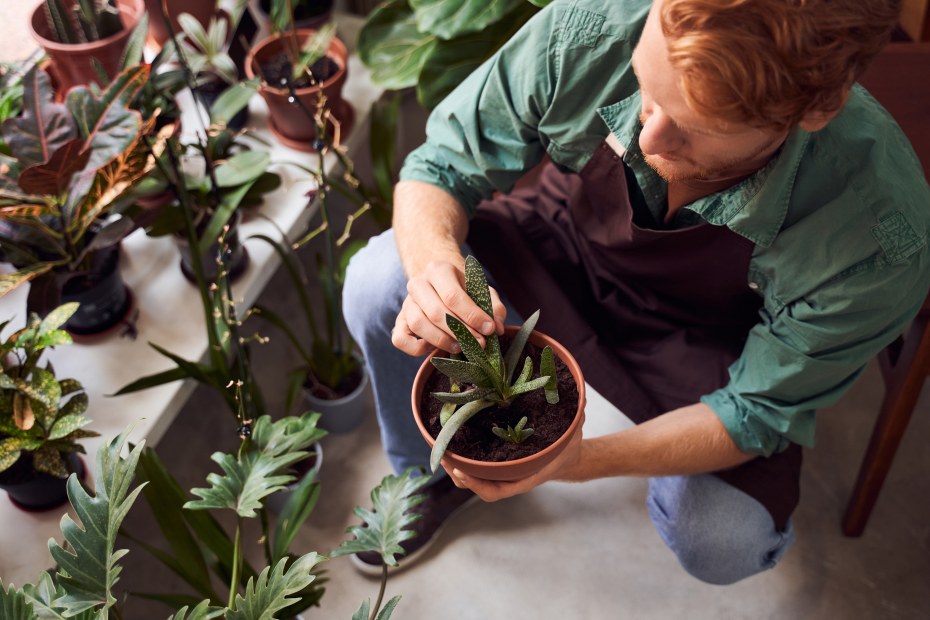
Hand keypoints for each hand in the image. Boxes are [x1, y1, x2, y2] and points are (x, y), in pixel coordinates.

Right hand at [392, 259, 505, 356]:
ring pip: (418, 325)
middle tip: (480, 343)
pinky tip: (435, 348)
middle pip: (436, 312)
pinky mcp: (399, 321)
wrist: (440, 283)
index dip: (473, 316)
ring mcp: (406, 303)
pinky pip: (400, 339)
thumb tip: (497, 328)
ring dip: (443, 341)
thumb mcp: (482, 291)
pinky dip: (417, 348)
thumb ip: (493, 306)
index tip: (489, 329)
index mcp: (438, 270)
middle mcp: (418, 284)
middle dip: (462, 332)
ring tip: (462, 346)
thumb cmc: (464, 289)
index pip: (453, 296)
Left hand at [443, 421, 584, 501]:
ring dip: (455, 467)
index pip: (498, 490)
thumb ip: (574, 414)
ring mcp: (503, 472)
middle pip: (479, 486)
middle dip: (458, 474)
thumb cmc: (570, 442)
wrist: (569, 456)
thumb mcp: (574, 426)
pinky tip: (451, 440)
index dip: (477, 485)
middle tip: (443, 456)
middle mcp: (512, 476)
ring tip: (441, 448)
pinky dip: (462, 458)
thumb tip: (576, 398)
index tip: (461, 470)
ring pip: (474, 478)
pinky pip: (476, 466)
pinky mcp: (498, 463)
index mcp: (528, 475)